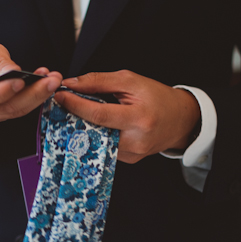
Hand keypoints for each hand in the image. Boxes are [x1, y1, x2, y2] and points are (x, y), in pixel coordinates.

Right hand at [0, 42, 62, 124]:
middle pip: (5, 107)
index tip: (22, 81)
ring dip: (38, 96)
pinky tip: (43, 85)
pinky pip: (17, 110)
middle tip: (52, 80)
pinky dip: (33, 98)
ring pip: (15, 111)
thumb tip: (16, 72)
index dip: (2, 91)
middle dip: (33, 94)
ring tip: (53, 80)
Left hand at [53, 70, 199, 163]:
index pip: (99, 114)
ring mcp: (132, 154)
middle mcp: (135, 140)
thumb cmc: (157, 97)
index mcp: (138, 118)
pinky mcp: (129, 160)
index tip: (60, 95)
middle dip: (74, 117)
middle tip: (64, 104)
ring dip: (84, 126)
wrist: (180, 119)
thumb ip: (99, 82)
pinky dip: (97, 134)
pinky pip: (104, 147)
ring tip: (80, 112)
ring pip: (96, 140)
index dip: (75, 105)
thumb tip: (72, 83)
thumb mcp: (130, 81)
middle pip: (93, 130)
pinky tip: (97, 125)